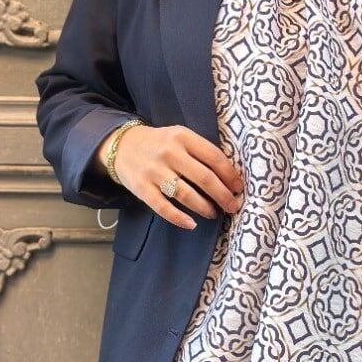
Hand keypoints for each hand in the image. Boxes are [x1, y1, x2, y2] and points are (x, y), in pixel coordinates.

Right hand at [96, 124, 243, 229]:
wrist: (122, 145)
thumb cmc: (160, 143)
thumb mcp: (180, 137)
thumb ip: (200, 151)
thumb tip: (228, 176)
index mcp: (182, 137)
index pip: (214, 157)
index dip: (230, 175)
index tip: (239, 188)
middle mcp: (169, 152)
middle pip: (204, 178)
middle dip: (223, 195)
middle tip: (232, 206)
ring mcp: (154, 171)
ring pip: (185, 194)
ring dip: (204, 207)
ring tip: (213, 213)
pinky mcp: (141, 188)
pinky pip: (163, 207)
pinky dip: (179, 218)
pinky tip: (192, 224)